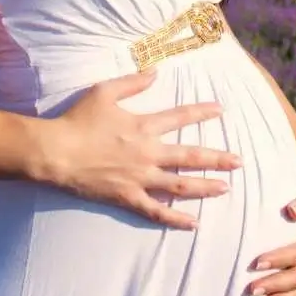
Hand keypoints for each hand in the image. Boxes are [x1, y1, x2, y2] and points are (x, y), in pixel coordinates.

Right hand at [43, 67, 241, 229]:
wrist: (56, 152)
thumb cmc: (78, 120)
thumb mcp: (104, 91)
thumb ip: (132, 82)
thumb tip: (156, 71)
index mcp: (143, 126)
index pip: (180, 116)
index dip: (202, 112)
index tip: (221, 110)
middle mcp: (147, 153)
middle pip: (190, 156)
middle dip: (217, 158)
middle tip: (239, 161)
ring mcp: (139, 177)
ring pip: (180, 186)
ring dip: (205, 187)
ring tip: (226, 189)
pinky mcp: (128, 197)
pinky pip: (156, 211)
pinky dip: (175, 219)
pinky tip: (193, 223)